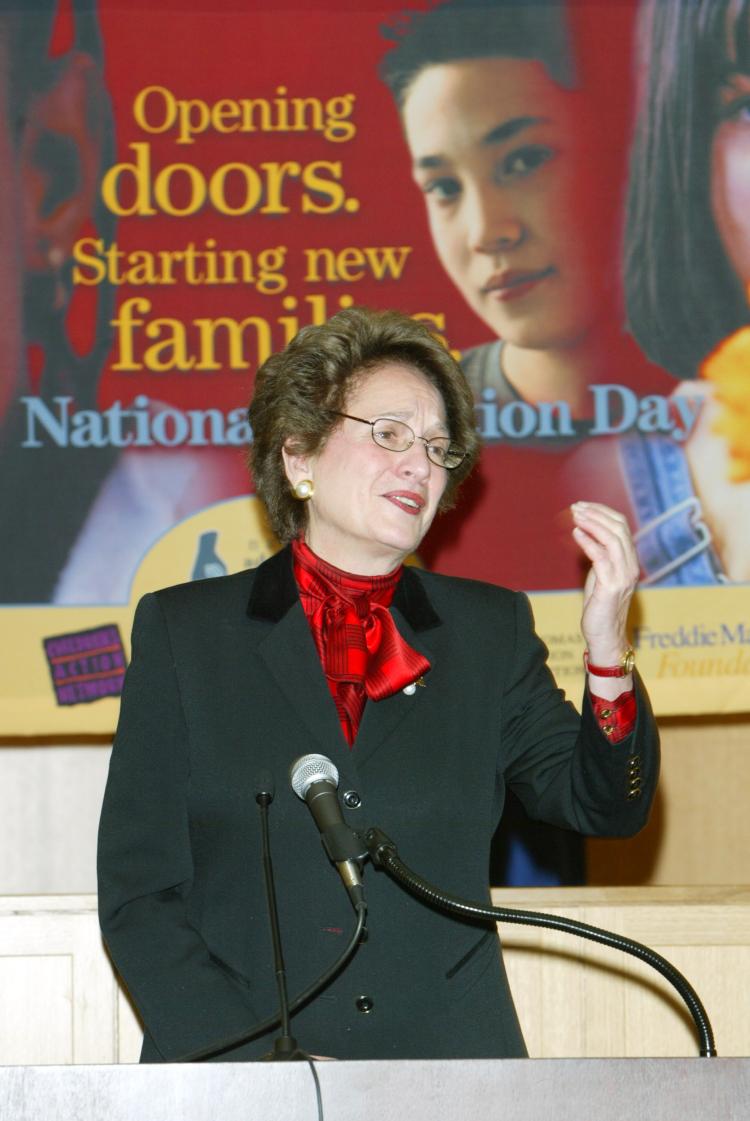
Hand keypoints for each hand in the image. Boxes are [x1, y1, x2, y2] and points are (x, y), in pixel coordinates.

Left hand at [571, 502, 637, 666]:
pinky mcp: (611, 587)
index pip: (622, 527)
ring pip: (612, 539)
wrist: (605, 636)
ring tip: (575, 516)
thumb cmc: (600, 606)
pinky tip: (576, 534)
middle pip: (619, 528)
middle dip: (596, 513)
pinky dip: (588, 542)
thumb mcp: (601, 575)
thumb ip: (599, 555)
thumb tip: (586, 533)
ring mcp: (623, 576)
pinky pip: (601, 557)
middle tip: (576, 507)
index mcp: (630, 561)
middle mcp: (631, 566)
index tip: (584, 505)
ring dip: (592, 523)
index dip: (603, 512)